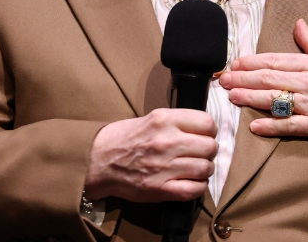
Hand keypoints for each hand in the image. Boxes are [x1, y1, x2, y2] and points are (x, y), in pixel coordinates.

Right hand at [84, 108, 217, 202]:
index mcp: (164, 120)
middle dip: (208, 151)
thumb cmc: (123, 139)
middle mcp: (167, 141)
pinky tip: (192, 182)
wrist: (98, 162)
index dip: (209, 130)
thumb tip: (202, 129)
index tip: (204, 135)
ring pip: (206, 168)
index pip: (207, 123)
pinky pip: (196, 189)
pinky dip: (199, 187)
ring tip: (195, 169)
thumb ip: (176, 122)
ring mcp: (165, 166)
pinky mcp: (161, 188)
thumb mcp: (150, 118)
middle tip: (200, 153)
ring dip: (204, 170)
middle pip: (210, 147)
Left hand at [219, 19, 307, 150]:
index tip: (234, 63)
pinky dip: (272, 126)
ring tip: (231, 97)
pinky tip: (255, 126)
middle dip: (243, 79)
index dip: (252, 62)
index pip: (276, 60)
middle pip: (270, 79)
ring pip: (276, 100)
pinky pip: (292, 126)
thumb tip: (298, 22)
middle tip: (222, 80)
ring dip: (251, 98)